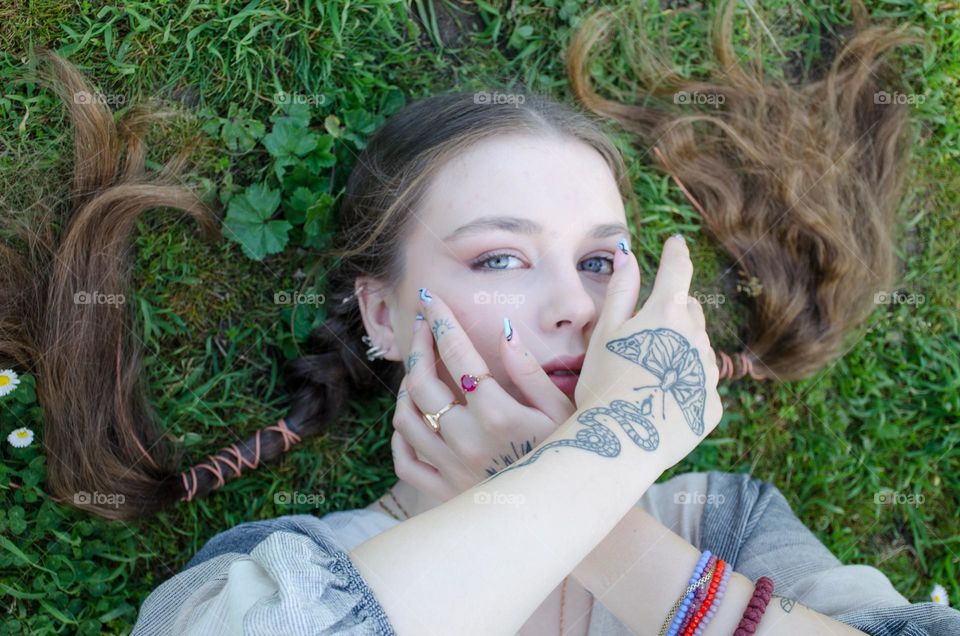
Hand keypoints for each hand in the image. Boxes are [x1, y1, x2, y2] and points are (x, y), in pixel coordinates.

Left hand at [389, 291, 576, 501]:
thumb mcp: (562, 409)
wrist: (566, 516)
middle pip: (420, 383)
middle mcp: (467, 439)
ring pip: (406, 418)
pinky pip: (405, 462)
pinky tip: (411, 418)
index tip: (429, 299)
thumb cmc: (569, 456)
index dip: (440, 321)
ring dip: (405, 388)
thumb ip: (530, 369)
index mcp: (497, 413)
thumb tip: (504, 328)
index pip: (457, 354)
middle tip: (420, 326)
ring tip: (417, 370)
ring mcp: (451, 467)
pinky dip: (400, 437)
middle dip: (417, 346)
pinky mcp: (445, 493)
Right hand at [574, 235, 721, 470]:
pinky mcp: (711, 405)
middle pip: (690, 311)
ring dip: (679, 351)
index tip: (677, 243)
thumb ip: (621, 291)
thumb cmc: (603, 385)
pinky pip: (699, 385)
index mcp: (667, 314)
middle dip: (673, 312)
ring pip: (696, 349)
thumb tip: (628, 252)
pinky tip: (659, 400)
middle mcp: (696, 338)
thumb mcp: (604, 334)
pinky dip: (683, 385)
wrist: (619, 444)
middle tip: (644, 333)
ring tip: (647, 376)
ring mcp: (707, 373)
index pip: (677, 271)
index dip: (676, 254)